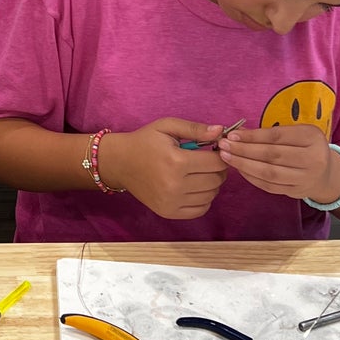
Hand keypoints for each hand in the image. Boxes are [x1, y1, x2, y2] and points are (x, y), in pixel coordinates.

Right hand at [100, 120, 227, 220]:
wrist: (119, 162)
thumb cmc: (145, 141)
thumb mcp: (167, 127)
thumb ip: (195, 129)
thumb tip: (220, 132)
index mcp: (176, 161)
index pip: (216, 162)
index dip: (220, 154)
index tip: (215, 150)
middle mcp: (175, 185)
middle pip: (216, 180)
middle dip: (217, 169)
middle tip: (207, 161)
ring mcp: (171, 201)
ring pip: (211, 195)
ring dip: (211, 184)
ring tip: (199, 173)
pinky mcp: (168, 212)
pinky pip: (200, 209)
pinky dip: (203, 199)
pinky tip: (194, 187)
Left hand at [219, 123, 339, 200]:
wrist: (326, 173)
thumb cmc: (305, 147)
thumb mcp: (296, 133)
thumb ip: (271, 132)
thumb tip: (238, 132)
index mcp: (312, 138)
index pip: (277, 136)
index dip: (253, 136)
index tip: (232, 134)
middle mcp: (313, 159)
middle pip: (272, 155)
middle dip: (244, 150)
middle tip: (223, 146)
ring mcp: (306, 178)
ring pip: (270, 173)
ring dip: (244, 165)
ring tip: (226, 157)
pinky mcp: (297, 192)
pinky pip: (270, 186)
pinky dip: (252, 178)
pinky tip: (239, 170)